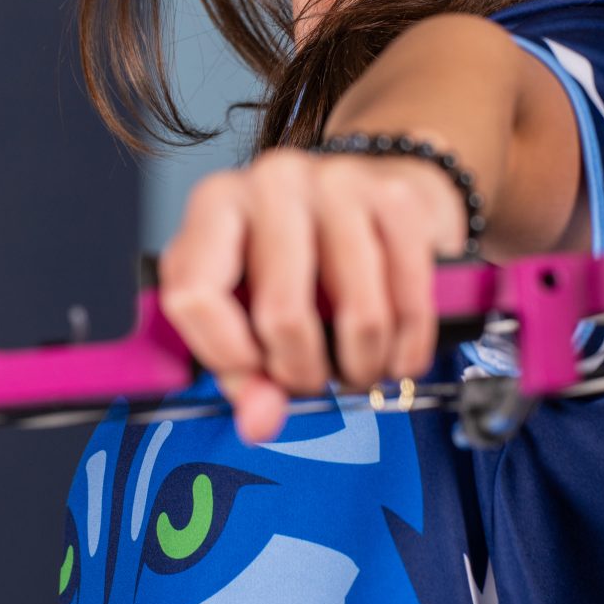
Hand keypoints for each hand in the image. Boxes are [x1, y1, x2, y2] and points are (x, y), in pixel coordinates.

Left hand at [155, 147, 470, 443]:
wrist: (374, 192)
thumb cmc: (301, 256)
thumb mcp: (248, 305)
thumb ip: (244, 369)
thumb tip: (260, 421)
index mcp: (215, 205)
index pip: (194, 293)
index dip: (225, 356)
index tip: (253, 377)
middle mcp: (273, 182)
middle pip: (282, 314)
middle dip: (303, 372)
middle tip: (313, 379)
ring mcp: (340, 184)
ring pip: (359, 315)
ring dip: (362, 366)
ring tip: (357, 368)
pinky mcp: (399, 199)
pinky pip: (409, 302)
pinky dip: (405, 348)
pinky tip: (396, 354)